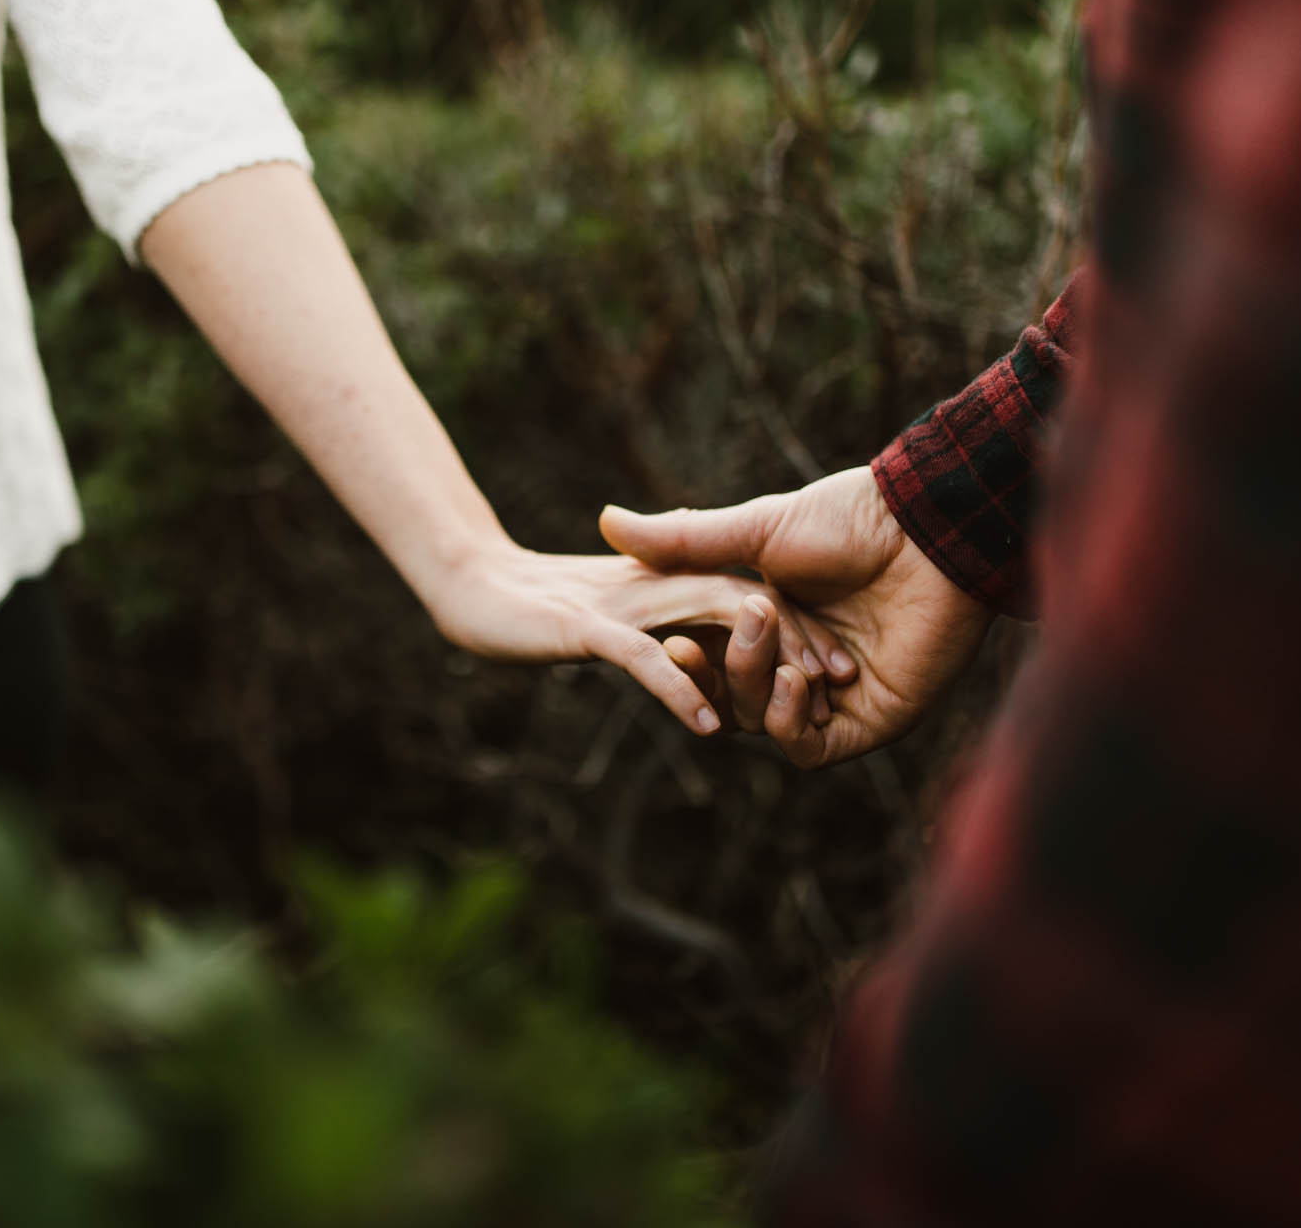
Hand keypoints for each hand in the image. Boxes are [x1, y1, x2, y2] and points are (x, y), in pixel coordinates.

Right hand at [422, 543, 846, 736]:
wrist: (466, 577)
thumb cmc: (532, 600)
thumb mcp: (613, 611)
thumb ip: (661, 615)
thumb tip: (698, 646)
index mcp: (668, 581)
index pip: (744, 595)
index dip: (788, 625)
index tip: (823, 663)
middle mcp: (656, 588)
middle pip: (743, 607)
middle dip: (796, 641)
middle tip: (834, 678)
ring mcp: (624, 606)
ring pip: (708, 628)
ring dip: (757, 663)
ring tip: (798, 695)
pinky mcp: (586, 628)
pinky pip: (641, 660)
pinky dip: (677, 688)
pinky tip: (708, 723)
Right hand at [600, 468, 991, 766]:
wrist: (925, 532)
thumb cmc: (849, 520)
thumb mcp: (754, 529)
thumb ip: (683, 541)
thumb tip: (604, 520)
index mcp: (774, 623)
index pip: (714, 660)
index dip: (685, 657)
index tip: (663, 641)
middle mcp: (801, 663)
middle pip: (733, 695)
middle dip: (714, 672)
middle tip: (693, 646)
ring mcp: (834, 698)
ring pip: (765, 722)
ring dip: (750, 690)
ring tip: (765, 650)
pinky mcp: (868, 724)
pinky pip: (809, 748)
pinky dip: (789, 723)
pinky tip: (793, 682)